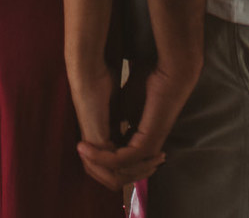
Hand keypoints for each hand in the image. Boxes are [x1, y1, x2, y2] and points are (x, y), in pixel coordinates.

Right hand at [76, 52, 200, 192]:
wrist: (167, 72)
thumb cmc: (148, 82)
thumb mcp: (125, 104)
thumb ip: (118, 120)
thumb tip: (106, 131)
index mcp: (141, 142)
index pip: (121, 166)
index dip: (102, 162)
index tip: (85, 151)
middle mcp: (146, 151)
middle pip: (119, 175)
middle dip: (98, 168)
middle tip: (82, 155)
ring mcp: (148, 149)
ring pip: (119, 172)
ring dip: (97, 163)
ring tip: (81, 150)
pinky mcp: (147, 143)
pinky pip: (122, 160)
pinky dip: (104, 158)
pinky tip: (88, 148)